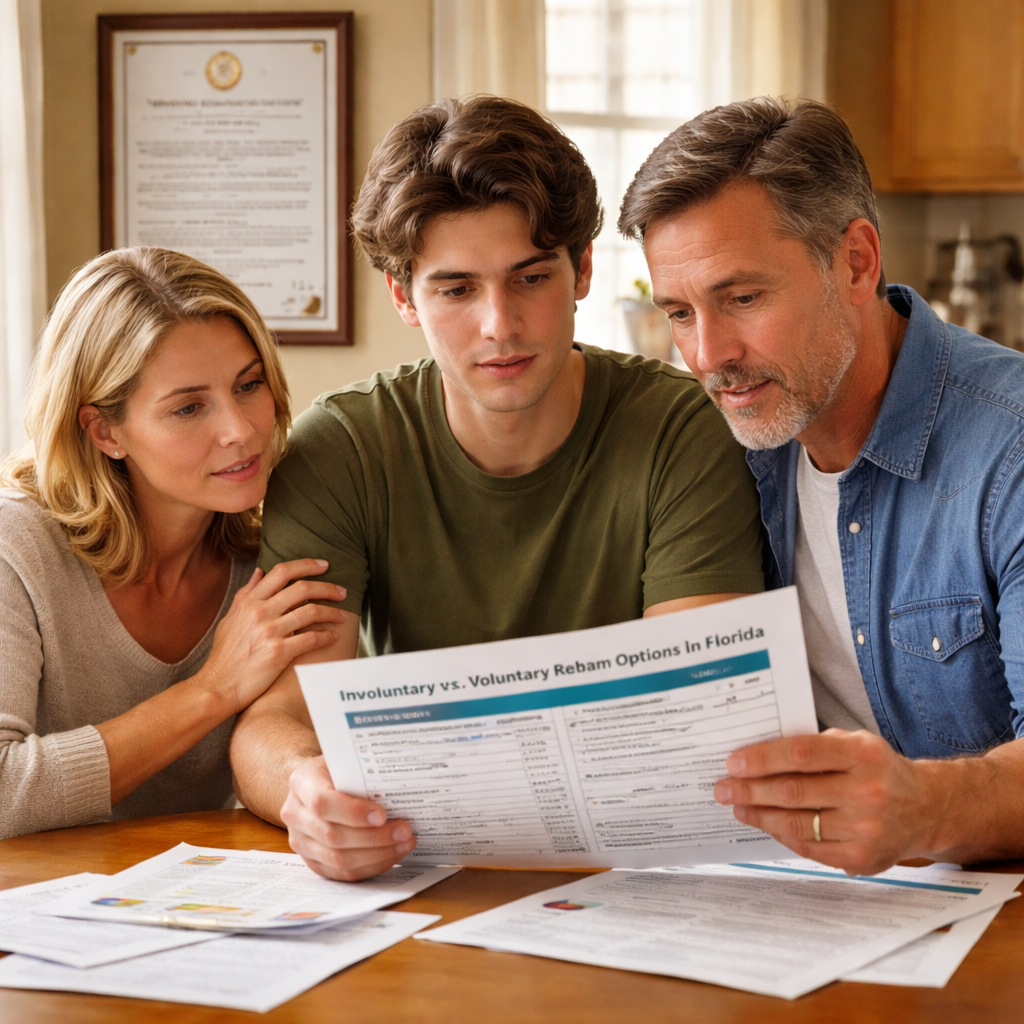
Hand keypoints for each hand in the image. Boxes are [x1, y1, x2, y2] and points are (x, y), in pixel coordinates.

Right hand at [200, 559, 347, 713]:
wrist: (218, 686)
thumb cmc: (225, 654)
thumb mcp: (230, 617)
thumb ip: (246, 593)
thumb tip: (259, 571)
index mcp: (249, 601)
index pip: (281, 571)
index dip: (306, 565)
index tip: (324, 565)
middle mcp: (259, 612)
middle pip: (302, 588)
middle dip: (327, 587)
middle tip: (342, 592)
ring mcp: (269, 632)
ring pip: (310, 612)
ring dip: (332, 612)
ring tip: (343, 616)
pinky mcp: (278, 652)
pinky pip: (310, 639)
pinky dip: (326, 637)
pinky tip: (333, 637)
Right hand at [281, 757, 415, 880]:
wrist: (315, 784)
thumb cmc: (337, 769)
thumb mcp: (346, 759)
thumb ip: (363, 770)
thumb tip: (399, 783)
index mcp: (302, 783)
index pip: (323, 803)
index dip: (353, 812)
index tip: (382, 815)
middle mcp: (295, 814)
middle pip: (333, 836)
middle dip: (374, 837)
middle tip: (405, 831)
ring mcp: (300, 841)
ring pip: (338, 859)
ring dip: (376, 855)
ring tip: (404, 844)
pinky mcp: (312, 861)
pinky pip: (341, 873)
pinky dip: (370, 867)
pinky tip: (391, 855)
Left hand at [713, 729, 939, 874]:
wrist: (927, 808)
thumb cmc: (878, 769)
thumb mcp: (855, 743)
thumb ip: (814, 747)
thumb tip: (758, 755)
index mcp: (863, 755)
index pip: (802, 754)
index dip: (762, 758)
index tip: (734, 762)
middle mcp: (867, 793)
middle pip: (793, 792)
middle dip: (749, 790)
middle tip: (722, 788)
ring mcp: (866, 830)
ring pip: (796, 823)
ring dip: (759, 815)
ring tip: (736, 806)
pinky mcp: (862, 858)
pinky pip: (809, 847)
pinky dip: (781, 835)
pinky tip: (765, 823)